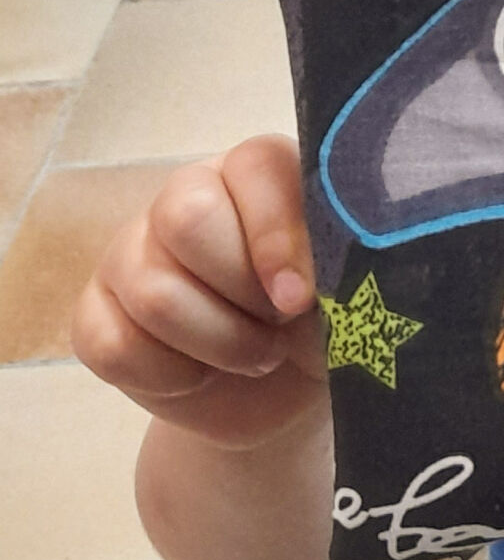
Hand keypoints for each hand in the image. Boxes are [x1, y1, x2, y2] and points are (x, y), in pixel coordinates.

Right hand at [72, 136, 326, 450]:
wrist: (283, 395)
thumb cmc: (325, 326)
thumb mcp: (350, 295)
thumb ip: (335, 268)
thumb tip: (298, 282)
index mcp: (258, 174)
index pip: (255, 165)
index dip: (276, 236)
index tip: (300, 298)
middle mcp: (187, 197)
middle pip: (186, 218)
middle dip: (243, 291)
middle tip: (278, 322)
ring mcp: (131, 252)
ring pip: (154, 293)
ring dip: (221, 345)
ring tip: (256, 355)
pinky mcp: (96, 313)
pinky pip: (115, 346)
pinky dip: (172, 379)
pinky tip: (201, 375)